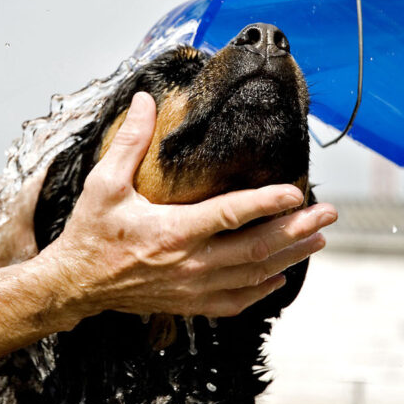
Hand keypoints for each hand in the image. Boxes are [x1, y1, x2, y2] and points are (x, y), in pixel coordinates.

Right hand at [39, 92, 336, 318]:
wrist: (75, 284)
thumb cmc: (90, 234)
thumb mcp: (104, 183)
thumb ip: (130, 141)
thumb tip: (146, 100)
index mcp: (172, 231)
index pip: (232, 214)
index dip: (268, 202)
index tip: (298, 191)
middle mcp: (189, 263)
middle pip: (256, 248)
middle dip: (297, 229)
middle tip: (328, 213)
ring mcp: (191, 288)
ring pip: (253, 275)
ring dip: (289, 256)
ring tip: (318, 239)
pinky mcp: (188, 303)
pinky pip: (235, 302)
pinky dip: (262, 290)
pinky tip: (279, 275)